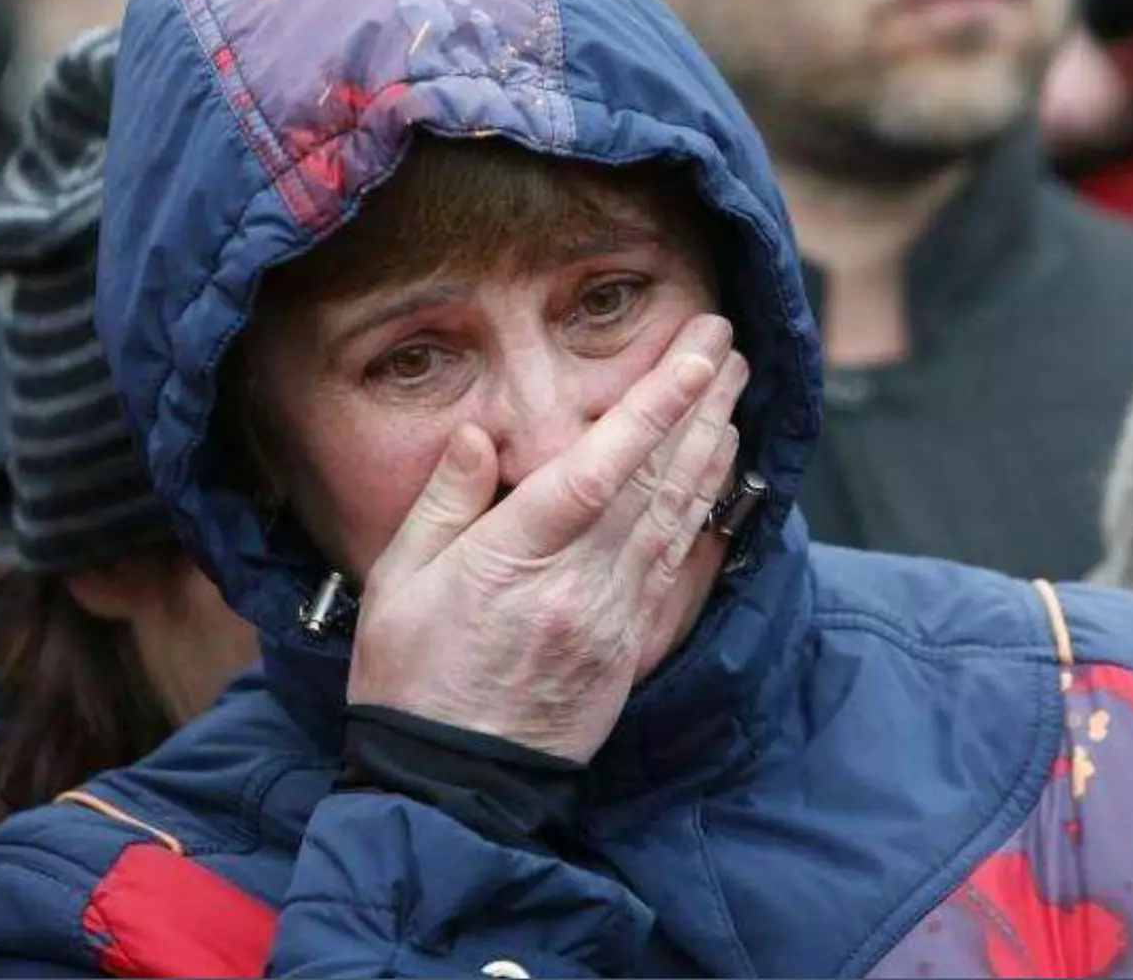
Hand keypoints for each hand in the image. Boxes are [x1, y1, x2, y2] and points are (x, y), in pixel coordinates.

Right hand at [346, 314, 747, 763]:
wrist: (450, 788)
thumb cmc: (411, 680)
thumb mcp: (398, 584)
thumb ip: (444, 502)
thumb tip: (480, 434)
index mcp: (513, 562)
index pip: (599, 470)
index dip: (652, 409)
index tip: (691, 357)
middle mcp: (578, 586)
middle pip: (654, 482)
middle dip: (696, 406)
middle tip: (727, 345)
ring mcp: (614, 619)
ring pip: (676, 518)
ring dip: (710, 448)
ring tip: (733, 390)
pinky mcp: (631, 647)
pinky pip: (680, 567)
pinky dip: (704, 512)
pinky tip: (720, 475)